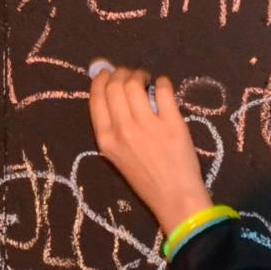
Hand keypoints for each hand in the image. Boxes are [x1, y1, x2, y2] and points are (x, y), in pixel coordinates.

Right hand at [87, 62, 214, 231]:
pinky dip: (163, 82)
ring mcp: (147, 125)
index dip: (102, 79)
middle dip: (122, 73)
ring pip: (136, 83)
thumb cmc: (145, 178)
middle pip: (116, 85)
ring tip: (148, 80)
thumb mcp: (116, 156)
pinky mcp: (171, 122)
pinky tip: (164, 86)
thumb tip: (112, 90)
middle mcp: (122, 129)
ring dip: (141, 75)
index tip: (109, 73)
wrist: (174, 196)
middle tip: (133, 76)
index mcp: (105, 139)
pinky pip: (163, 89)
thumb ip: (112, 126)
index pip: (97, 97)